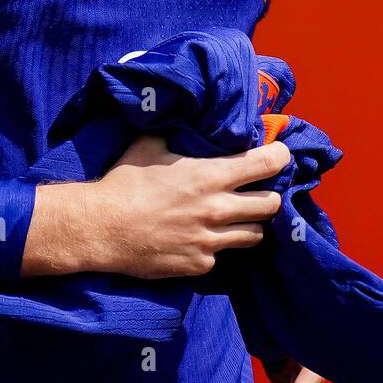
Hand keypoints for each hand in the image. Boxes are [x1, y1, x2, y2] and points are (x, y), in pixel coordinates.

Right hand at [39, 132, 289, 279]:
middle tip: (261, 191)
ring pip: (254, 235)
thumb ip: (175, 133)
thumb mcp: (149, 145)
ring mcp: (210, 240)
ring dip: (250, 225)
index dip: (280, 157)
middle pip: (270, 205)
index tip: (281, 155)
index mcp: (209, 176)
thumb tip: (184, 118)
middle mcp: (216, 209)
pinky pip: (221, 256)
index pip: (264, 165)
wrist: (101, 228)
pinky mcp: (198, 264)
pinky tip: (201, 238)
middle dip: (271, 196)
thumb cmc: (124, 182)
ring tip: (238, 218)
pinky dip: (217, 247)